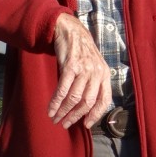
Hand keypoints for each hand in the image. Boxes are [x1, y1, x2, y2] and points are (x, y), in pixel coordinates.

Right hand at [48, 14, 111, 128]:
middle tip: (65, 124)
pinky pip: (62, 90)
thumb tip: (85, 108)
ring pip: (74, 98)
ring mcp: (84, 69)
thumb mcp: (94, 66)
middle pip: (87, 102)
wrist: (70, 31)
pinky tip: (51, 109)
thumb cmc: (81, 51)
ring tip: (55, 118)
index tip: (86, 125)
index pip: (104, 100)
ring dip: (63, 111)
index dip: (95, 115)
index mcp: (105, 74)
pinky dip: (55, 102)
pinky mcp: (70, 66)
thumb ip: (93, 83)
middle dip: (74, 116)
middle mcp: (97, 73)